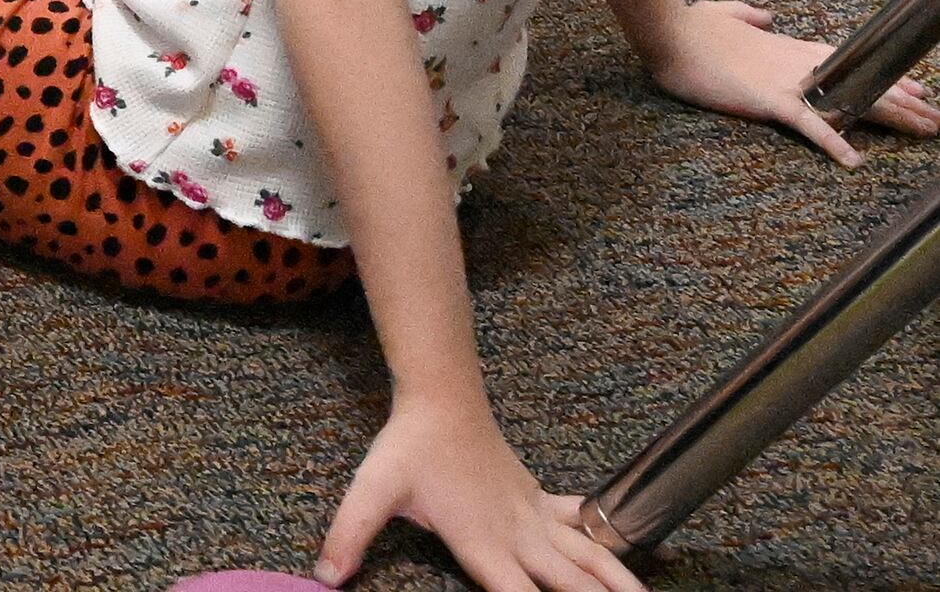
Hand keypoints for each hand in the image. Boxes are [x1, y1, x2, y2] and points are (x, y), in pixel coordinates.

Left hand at [318, 392, 640, 591]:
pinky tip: (648, 553)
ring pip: (593, 558)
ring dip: (622, 583)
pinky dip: (616, 541)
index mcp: (485, 547)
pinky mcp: (543, 503)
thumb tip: (323, 576)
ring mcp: (537, 520)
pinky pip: (587, 525)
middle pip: (573, 587)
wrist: (442, 399)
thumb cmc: (408, 449)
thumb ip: (349, 535)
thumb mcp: (371, 492)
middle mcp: (521, 539)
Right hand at [643, 0, 939, 164]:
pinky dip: (832, 142)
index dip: (885, 75)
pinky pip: (808, 125)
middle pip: (863, 82)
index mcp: (788, 47)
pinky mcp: (768, 99)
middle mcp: (798, 64)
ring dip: (893, 117)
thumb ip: (749, 15)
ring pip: (851, 101)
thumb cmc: (689, 22)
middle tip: (937, 118)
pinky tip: (854, 161)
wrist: (668, 30)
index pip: (849, 62)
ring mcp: (787, 82)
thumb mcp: (724, 12)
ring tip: (926, 131)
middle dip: (905, 101)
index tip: (916, 87)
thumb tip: (766, 17)